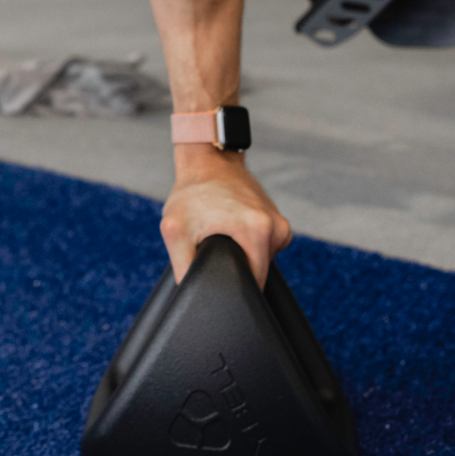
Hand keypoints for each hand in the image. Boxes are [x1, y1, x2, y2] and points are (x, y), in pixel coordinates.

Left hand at [159, 145, 290, 287]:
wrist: (206, 160)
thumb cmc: (190, 193)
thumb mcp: (175, 230)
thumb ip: (184, 266)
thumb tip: (191, 295)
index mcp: (258, 232)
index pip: (255, 282)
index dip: (235, 285)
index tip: (218, 273)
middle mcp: (275, 227)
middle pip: (259, 271)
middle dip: (236, 266)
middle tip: (214, 247)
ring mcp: (279, 223)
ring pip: (262, 258)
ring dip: (242, 253)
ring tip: (221, 233)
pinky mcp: (277, 220)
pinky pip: (264, 245)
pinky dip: (248, 242)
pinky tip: (231, 228)